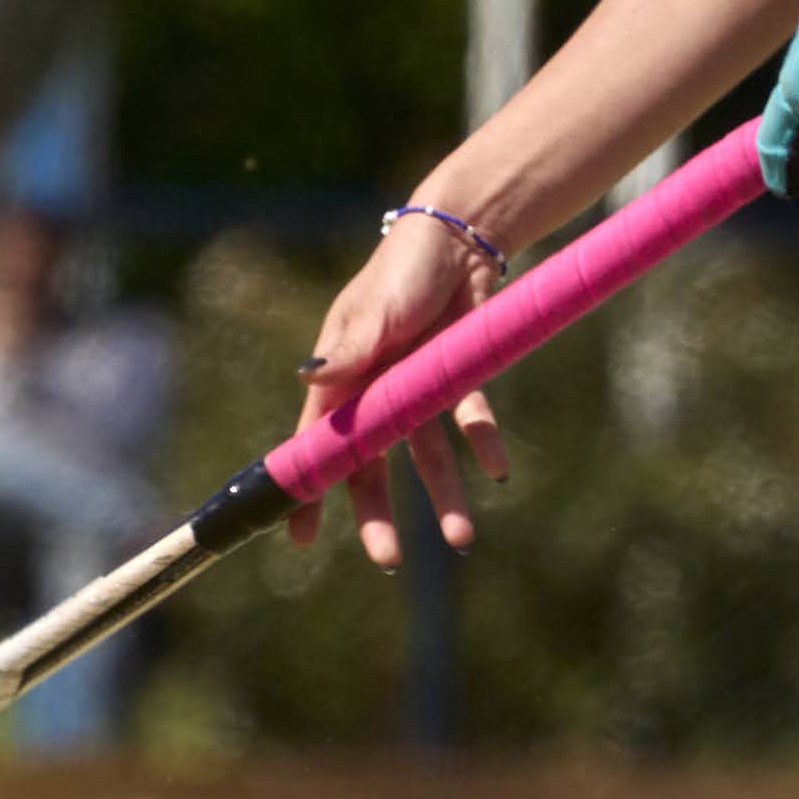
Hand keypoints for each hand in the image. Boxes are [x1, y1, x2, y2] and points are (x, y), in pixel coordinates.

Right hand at [286, 210, 506, 567]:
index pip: (314, 443)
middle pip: (370, 463)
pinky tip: (499, 468)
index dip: (305, 489)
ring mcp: (415, 387)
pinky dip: (483, 442)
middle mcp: (373, 389)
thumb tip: (311, 380)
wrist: (460, 238)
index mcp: (338, 377)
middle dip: (377, 513)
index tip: (298, 536)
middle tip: (388, 560)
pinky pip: (469, 419)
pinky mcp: (456, 376)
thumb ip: (349, 349)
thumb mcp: (373, 310)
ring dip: (442, 494)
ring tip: (463, 539)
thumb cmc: (401, 270)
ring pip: (425, 454)